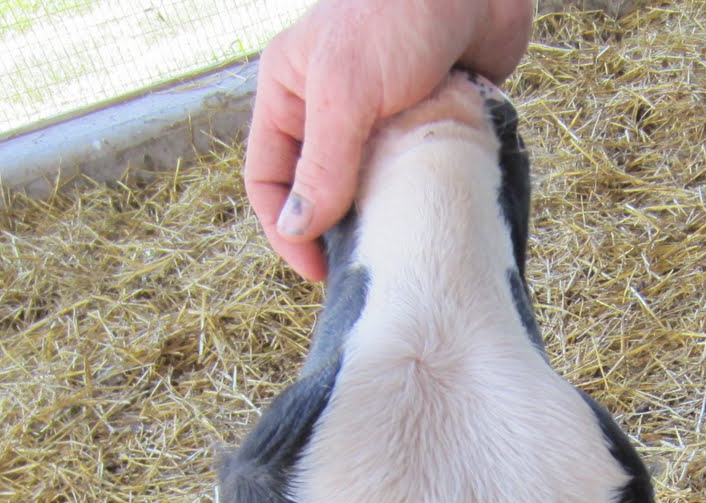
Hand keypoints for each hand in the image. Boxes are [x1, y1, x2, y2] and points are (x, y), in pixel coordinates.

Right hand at [245, 0, 533, 280]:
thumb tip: (299, 228)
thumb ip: (323, 164)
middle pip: (319, 189)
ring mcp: (382, 116)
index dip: (286, 229)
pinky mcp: (429, 120)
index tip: (320, 273)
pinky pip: (417, 173)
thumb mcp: (346, 93)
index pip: (268, 177)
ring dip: (383, 218)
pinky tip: (436, 222)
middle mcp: (331, 107)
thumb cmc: (398, 13)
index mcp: (290, 92)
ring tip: (401, 255)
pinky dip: (423, 197)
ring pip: (372, 187)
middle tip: (363, 274)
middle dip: (335, 232)